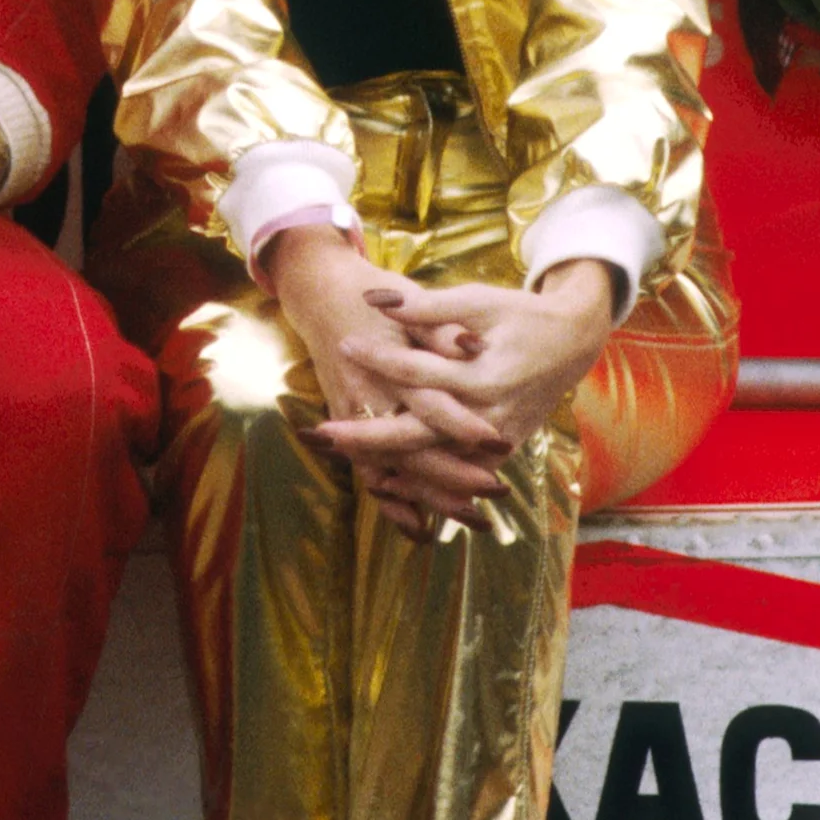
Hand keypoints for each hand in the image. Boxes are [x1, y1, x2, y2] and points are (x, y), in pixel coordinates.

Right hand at [261, 233, 505, 537]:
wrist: (321, 293)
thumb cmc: (372, 294)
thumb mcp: (409, 298)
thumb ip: (438, 326)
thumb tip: (471, 345)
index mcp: (381, 364)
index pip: (426, 403)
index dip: (461, 424)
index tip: (498, 441)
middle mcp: (364, 397)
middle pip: (408, 449)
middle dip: (451, 476)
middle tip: (494, 490)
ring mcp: (353, 415)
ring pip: (390, 470)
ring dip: (428, 497)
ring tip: (473, 518)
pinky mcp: (350, 423)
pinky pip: (371, 472)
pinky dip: (394, 501)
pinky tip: (420, 526)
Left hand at [316, 261, 618, 481]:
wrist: (573, 341)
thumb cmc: (521, 316)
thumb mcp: (479, 302)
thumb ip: (429, 307)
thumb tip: (375, 300)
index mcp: (487, 376)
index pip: (421, 372)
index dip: (380, 357)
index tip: (344, 343)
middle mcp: (491, 415)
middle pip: (420, 434)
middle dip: (369, 435)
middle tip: (323, 432)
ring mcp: (498, 440)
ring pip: (435, 463)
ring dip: (389, 464)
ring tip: (343, 457)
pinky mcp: (501, 451)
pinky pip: (455, 472)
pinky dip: (421, 478)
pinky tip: (385, 478)